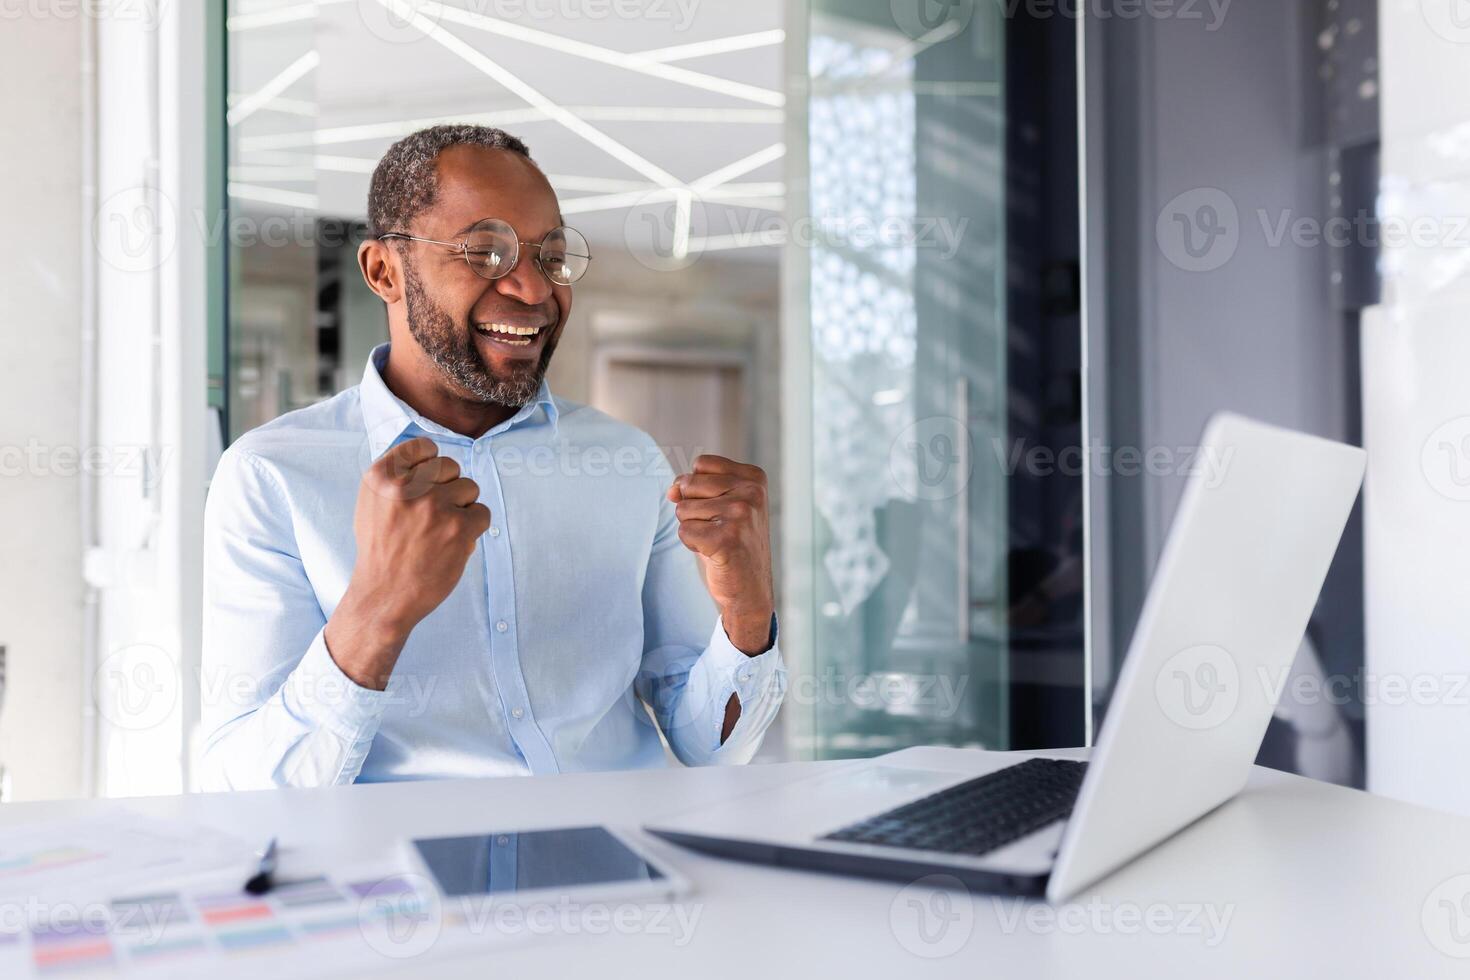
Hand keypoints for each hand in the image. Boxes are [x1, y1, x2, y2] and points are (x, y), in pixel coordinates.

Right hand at [325, 437, 490, 687]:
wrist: (384, 595)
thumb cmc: (382, 549)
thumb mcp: (373, 503)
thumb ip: (397, 476)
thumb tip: (431, 453)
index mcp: (381, 476)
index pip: (424, 446)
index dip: (431, 463)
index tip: (428, 482)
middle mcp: (407, 486)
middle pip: (451, 466)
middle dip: (448, 488)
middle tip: (431, 517)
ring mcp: (434, 506)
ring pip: (470, 487)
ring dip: (462, 508)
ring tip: (440, 531)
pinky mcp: (459, 527)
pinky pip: (482, 512)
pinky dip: (473, 528)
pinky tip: (453, 543)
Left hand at [668, 454, 774, 654]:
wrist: (750, 588)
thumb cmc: (731, 544)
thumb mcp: (718, 507)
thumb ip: (693, 489)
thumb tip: (671, 490)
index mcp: (754, 478)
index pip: (701, 464)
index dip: (698, 488)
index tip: (721, 509)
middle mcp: (752, 492)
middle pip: (688, 484)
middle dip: (693, 509)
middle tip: (718, 529)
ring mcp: (741, 514)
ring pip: (683, 509)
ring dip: (694, 529)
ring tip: (718, 541)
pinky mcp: (727, 538)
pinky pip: (684, 531)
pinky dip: (692, 545)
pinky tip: (715, 553)